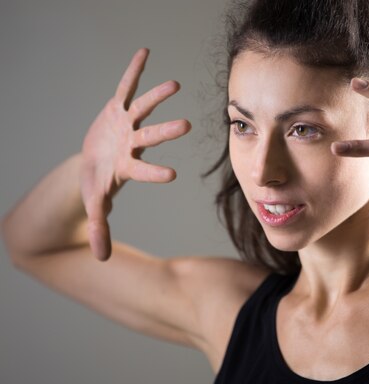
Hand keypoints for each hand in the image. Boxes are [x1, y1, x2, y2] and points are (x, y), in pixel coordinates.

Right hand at [80, 48, 190, 260]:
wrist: (94, 162)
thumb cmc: (98, 183)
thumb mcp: (94, 205)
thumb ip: (100, 228)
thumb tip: (102, 260)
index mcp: (128, 168)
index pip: (144, 171)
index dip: (155, 172)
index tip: (173, 174)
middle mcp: (133, 144)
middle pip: (151, 137)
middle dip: (166, 132)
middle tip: (188, 126)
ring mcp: (127, 126)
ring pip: (144, 109)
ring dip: (157, 96)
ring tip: (175, 85)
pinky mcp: (117, 108)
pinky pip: (125, 86)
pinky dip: (134, 71)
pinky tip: (145, 52)